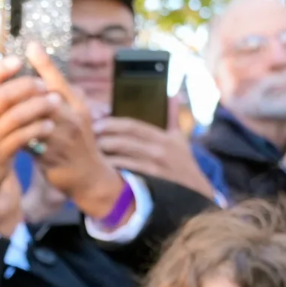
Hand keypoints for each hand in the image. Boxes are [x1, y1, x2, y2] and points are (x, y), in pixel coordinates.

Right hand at [0, 57, 57, 232]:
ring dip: (38, 107)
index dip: (0, 70)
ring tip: (54, 102)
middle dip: (25, 87)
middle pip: (1, 97)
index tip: (18, 60)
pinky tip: (49, 125)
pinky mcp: (0, 156)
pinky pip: (23, 138)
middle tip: (44, 84)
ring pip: (15, 117)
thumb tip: (8, 78)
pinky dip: (38, 129)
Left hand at [25, 44, 124, 220]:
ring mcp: (63, 139)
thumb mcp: (75, 116)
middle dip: (22, 90)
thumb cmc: (76, 142)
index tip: (31, 45)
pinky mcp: (52, 156)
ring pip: (33, 120)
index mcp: (78, 106)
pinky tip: (1, 132)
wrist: (88, 177)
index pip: (59, 81)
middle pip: (44, 98)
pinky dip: (14, 135)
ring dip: (14, 114)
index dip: (45, 63)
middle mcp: (73, 119)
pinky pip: (28, 142)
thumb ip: (60, 98)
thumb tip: (40, 76)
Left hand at [94, 117, 215, 199]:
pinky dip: (113, 169)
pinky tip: (102, 168)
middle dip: (103, 137)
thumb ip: (173, 116)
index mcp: (163, 137)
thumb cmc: (183, 164)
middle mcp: (159, 150)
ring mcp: (155, 167)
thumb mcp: (180, 139)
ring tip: (92, 152)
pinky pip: (127, 173)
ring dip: (104, 153)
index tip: (97, 124)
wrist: (196, 192)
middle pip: (124, 139)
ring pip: (123, 156)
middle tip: (89, 138)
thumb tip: (172, 94)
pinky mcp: (151, 182)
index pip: (133, 125)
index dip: (112, 123)